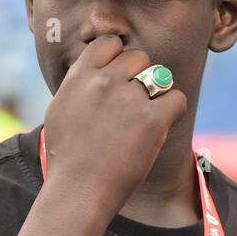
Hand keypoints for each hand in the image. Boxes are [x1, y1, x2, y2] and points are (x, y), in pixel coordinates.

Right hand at [41, 35, 187, 222]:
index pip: (110, 43)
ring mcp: (129, 99)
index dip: (119, 59)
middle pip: (138, 57)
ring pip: (159, 76)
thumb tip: (89, 73)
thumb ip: (77, 86)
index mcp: (81, 76)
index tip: (120, 80)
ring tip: (145, 120)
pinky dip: (174, 112)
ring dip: (157, 94)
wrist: (78, 192)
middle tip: (134, 106)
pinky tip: (161, 128)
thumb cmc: (66, 160)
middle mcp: (105, 81)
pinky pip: (176, 99)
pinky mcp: (151, 120)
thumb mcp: (59, 111)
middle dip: (140, 77)